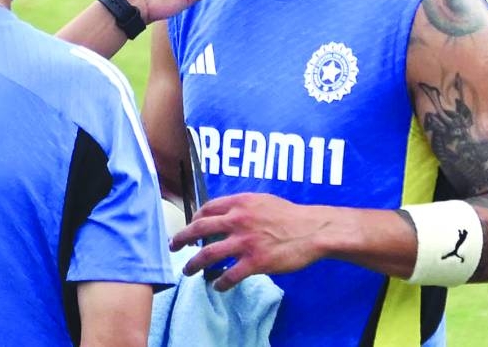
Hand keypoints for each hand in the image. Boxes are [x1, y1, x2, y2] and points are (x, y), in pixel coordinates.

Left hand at [169, 193, 323, 291]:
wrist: (312, 230)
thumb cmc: (290, 215)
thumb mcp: (263, 201)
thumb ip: (243, 206)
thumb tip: (226, 214)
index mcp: (240, 203)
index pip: (207, 208)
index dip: (194, 218)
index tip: (190, 227)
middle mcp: (238, 220)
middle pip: (199, 228)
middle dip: (182, 238)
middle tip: (174, 246)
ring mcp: (245, 242)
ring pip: (208, 254)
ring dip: (194, 264)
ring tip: (188, 270)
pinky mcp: (256, 262)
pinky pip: (230, 275)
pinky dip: (220, 282)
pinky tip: (218, 286)